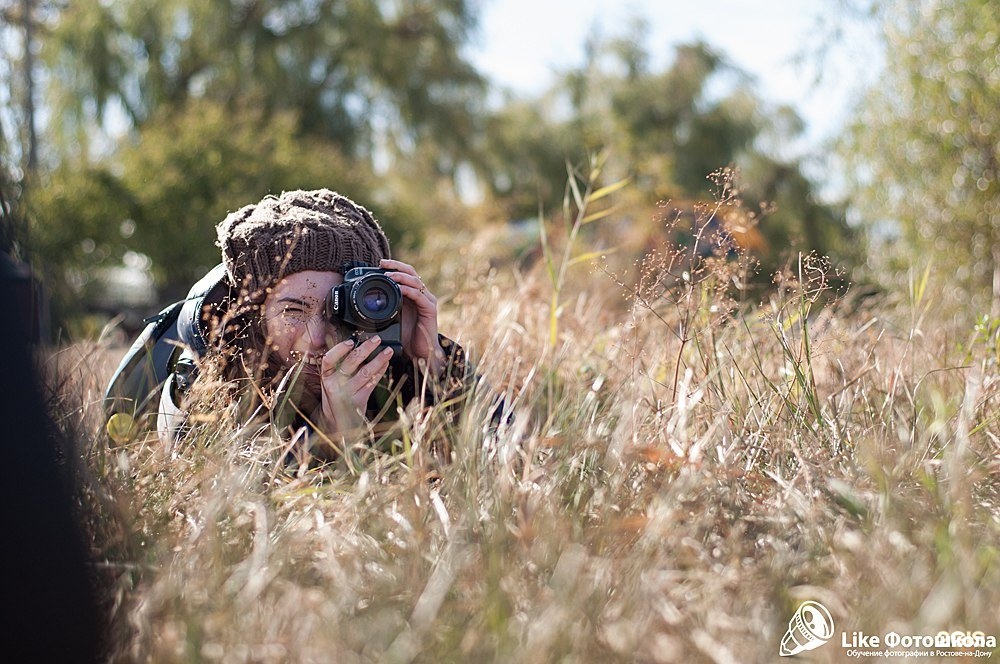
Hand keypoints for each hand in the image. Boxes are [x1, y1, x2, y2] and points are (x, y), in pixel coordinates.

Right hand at [315, 336, 393, 434]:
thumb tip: (358, 346)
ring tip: (388, 351)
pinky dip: (380, 372)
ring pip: (365, 372)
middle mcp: (334, 385)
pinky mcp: (359, 400)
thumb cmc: (335, 398)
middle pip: (350, 362)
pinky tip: (386, 365)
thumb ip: (340, 367)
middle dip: (366, 348)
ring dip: (378, 359)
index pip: (329, 359)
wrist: (336, 423)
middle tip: (376, 340)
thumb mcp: (331, 382)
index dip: (340, 349)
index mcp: (326, 377)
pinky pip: (372, 383)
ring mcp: (347, 394)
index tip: (351, 341)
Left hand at [380, 258, 444, 375]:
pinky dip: (407, 290)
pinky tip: (398, 289)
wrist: (421, 353)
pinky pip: (418, 295)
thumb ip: (386, 307)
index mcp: (413, 295)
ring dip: (400, 276)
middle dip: (396, 266)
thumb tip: (367, 302)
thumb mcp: (392, 318)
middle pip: (411, 272)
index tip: (380, 263)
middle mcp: (422, 295)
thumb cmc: (407, 337)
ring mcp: (427, 301)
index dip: (395, 266)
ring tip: (388, 276)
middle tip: (382, 263)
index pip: (406, 274)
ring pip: (415, 281)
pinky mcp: (430, 310)